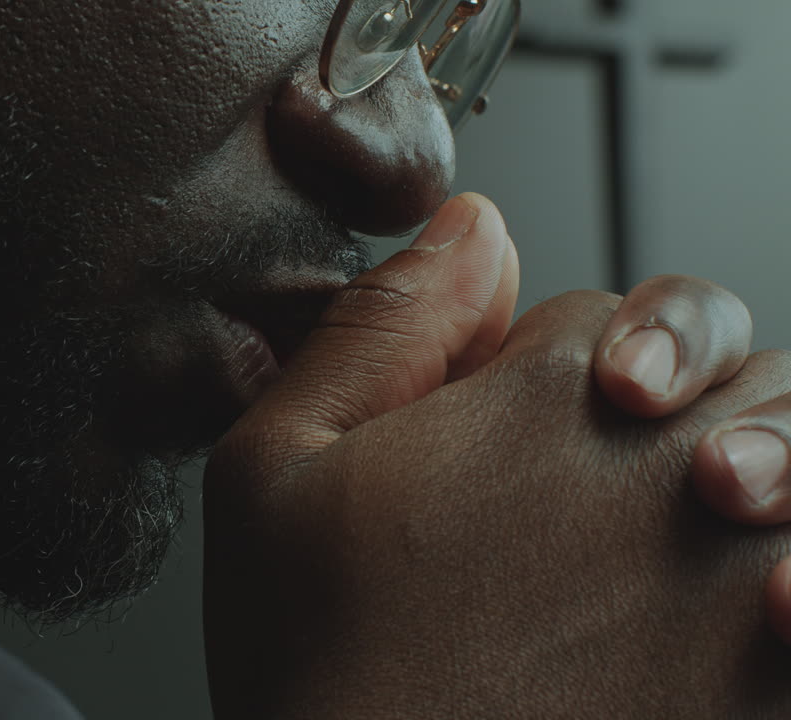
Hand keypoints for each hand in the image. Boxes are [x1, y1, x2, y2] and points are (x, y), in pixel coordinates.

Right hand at [203, 193, 790, 718]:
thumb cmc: (320, 671)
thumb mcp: (269, 471)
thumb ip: (374, 332)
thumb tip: (468, 231)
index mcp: (545, 400)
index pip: (607, 318)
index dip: (563, 357)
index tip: (517, 413)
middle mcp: (666, 469)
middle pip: (727, 363)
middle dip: (674, 385)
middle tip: (615, 452)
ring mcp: (738, 572)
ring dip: (770, 451)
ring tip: (707, 506)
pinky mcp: (766, 669)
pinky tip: (762, 589)